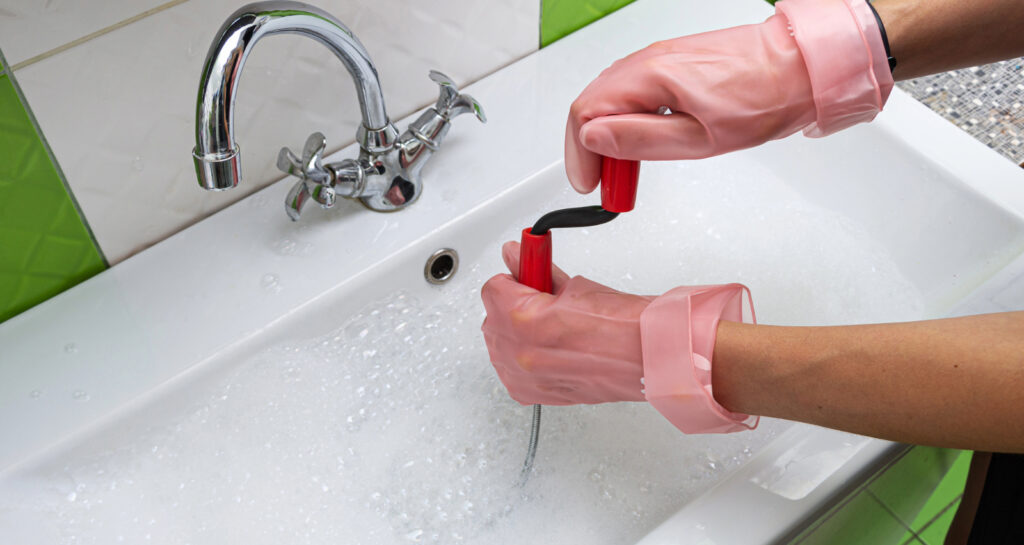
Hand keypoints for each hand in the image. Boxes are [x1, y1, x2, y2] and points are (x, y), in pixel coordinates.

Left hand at [480, 241, 651, 404]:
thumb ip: (535, 271)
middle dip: (512, 306)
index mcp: (524, 321)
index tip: (528, 278)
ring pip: (498, 344)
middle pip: (491, 318)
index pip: (492, 288)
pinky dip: (523, 358)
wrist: (646, 357)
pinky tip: (548, 348)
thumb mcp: (573, 286)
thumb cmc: (621, 326)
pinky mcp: (532, 393)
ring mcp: (524, 377)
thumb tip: (517, 255)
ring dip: (515, 333)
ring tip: (551, 328)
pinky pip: (510, 369)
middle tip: (543, 302)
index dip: (514, 280)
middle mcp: (519, 353)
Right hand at [565, 0, 893, 192]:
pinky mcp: (672, 61)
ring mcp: (659, 57)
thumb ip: (641, 139)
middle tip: (611, 183)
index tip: (591, 183)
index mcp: (651, 76)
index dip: (579, 154)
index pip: (585, 112)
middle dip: (591, 148)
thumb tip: (594, 139)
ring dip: (609, 135)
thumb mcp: (699, 138)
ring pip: (610, 97)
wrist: (801, 68)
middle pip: (592, 104)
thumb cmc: (763, 100)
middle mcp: (649, 59)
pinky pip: (632, 90)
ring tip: (628, 169)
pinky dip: (628, 118)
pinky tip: (644, 140)